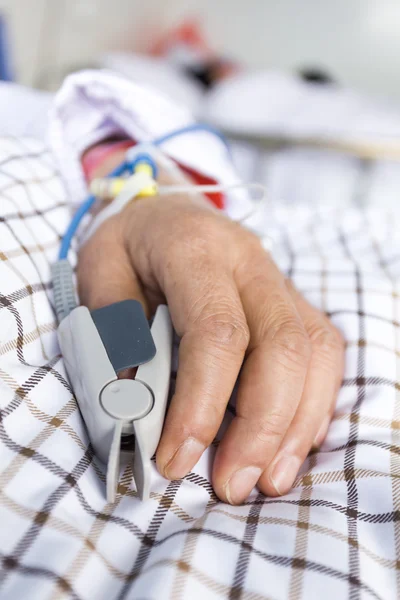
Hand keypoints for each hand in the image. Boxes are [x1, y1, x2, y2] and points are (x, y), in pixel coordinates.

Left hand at [77, 165, 343, 504]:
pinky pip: (323, 352)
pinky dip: (314, 403)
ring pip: (315, 352)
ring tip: (268, 478)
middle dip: (262, 426)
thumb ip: (116, 334)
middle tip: (233, 484)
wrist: (164, 209)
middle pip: (282, 346)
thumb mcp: (99, 274)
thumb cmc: (129, 245)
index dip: (202, 405)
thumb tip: (137, 406)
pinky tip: (292, 441)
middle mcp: (251, 262)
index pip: (218, 332)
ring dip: (296, 424)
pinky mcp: (294, 301)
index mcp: (197, 250)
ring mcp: (280, 280)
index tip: (175, 459)